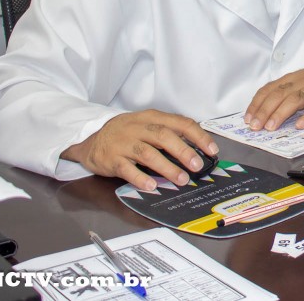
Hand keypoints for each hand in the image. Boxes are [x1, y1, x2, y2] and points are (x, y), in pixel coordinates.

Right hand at [61, 110, 218, 190]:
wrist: (92, 141)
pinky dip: (140, 178)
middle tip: (197, 165)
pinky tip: (152, 186)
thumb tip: (198, 149)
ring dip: (167, 167)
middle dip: (184, 151)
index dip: (198, 136)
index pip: (180, 123)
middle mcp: (138, 128)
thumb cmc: (127, 134)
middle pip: (164, 137)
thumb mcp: (148, 126)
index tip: (212, 150)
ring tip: (181, 179)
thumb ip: (169, 133)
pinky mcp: (112, 159)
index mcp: (152, 117)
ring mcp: (124, 143)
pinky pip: (127, 169)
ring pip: (148, 153)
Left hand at [244, 61, 303, 131]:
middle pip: (278, 95)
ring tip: (271, 127)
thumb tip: (264, 112)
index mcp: (290, 79)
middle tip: (255, 126)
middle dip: (264, 111)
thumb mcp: (299, 82)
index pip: (268, 90)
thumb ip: (284, 93)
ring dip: (280, 114)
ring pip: (294, 100)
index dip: (256, 104)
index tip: (248, 118)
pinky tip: (301, 125)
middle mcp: (300, 82)